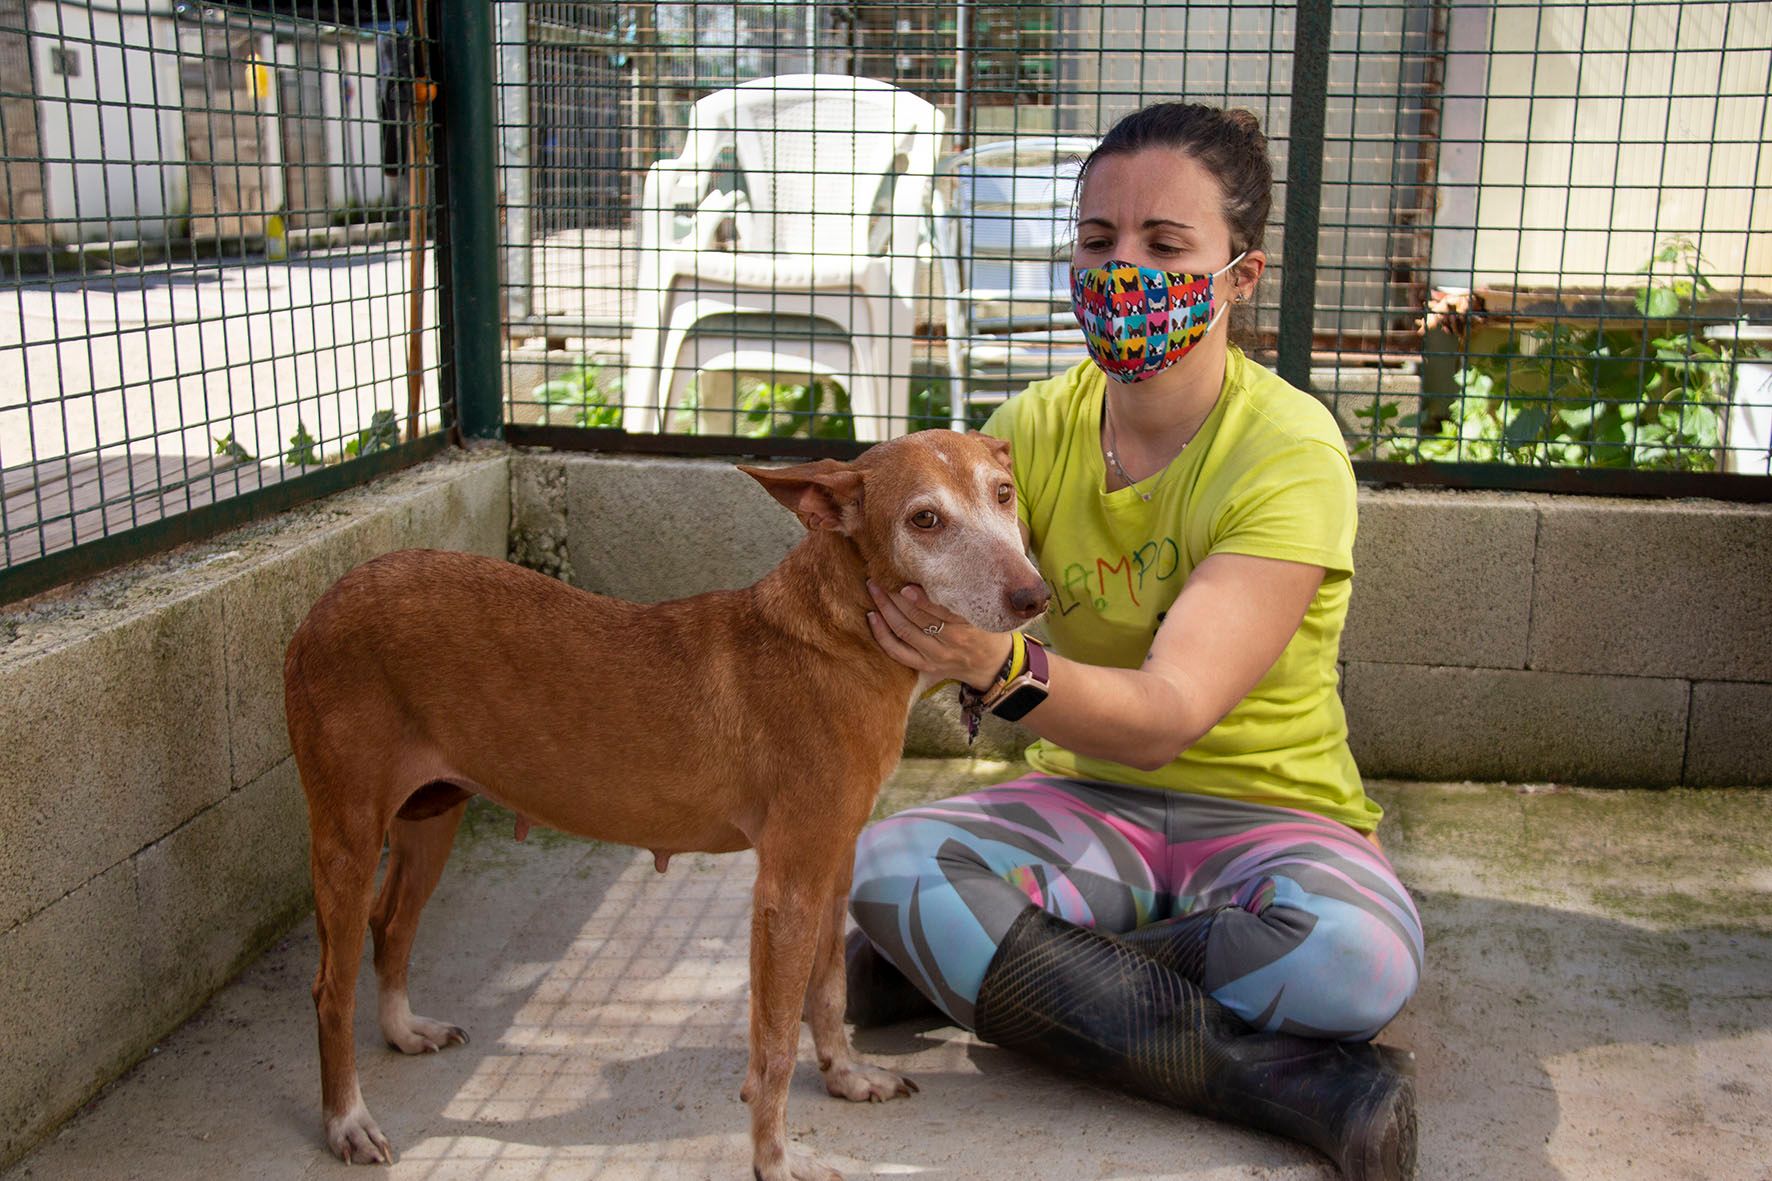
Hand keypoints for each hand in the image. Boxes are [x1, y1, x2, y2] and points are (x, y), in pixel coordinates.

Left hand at [866, 582, 1012, 689]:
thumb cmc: (985, 630)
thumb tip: (937, 569)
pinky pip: (897, 651)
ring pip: (903, 631)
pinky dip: (881, 634)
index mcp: (965, 627)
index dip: (919, 597)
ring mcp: (934, 656)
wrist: (992, 664)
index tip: (905, 583)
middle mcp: (949, 643)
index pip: (938, 610)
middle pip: (916, 618)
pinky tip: (872, 616)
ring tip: (874, 589)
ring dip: (885, 609)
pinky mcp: (924, 666)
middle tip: (880, 577)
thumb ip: (961, 596)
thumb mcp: (981, 612)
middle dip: (895, 596)